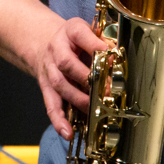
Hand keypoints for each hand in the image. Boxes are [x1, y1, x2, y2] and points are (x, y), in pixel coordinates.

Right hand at [35, 17, 111, 137]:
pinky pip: (50, 104)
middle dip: (87, 78)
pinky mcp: (45, 87)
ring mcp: (49, 69)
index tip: (111, 56)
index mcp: (70, 31)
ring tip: (95, 109)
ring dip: (78, 99)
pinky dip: (58, 120)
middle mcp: (56, 49)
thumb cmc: (74, 40)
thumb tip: (119, 57)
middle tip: (106, 90)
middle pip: (66, 64)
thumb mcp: (88, 31)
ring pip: (60, 85)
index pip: (79, 34)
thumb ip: (103, 41)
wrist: (44, 42)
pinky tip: (68, 132)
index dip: (95, 45)